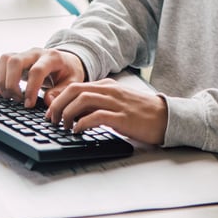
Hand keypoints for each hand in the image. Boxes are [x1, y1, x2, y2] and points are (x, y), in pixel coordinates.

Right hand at [0, 47, 85, 108]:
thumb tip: (48, 101)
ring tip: (10, 96)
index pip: (37, 71)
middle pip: (15, 61)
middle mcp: (36, 52)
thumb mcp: (72, 82)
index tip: (28, 104)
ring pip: (5, 60)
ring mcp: (25, 53)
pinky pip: (1, 64)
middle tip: (18, 99)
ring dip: (3, 81)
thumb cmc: (68, 72)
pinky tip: (5, 90)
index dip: (30, 89)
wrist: (66, 61)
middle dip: (11, 84)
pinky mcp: (16, 57)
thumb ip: (61, 91)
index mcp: (53, 57)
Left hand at [46, 79, 168, 145]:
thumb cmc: (142, 113)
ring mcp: (116, 102)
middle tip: (52, 120)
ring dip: (67, 114)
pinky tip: (78, 131)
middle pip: (75, 90)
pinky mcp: (122, 116)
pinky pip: (96, 116)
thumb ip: (100, 104)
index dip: (59, 99)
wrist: (166, 117)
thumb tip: (76, 115)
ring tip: (64, 127)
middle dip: (58, 104)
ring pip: (82, 100)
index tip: (52, 113)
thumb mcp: (118, 102)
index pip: (76, 86)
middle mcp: (110, 90)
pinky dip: (82, 123)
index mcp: (108, 86)